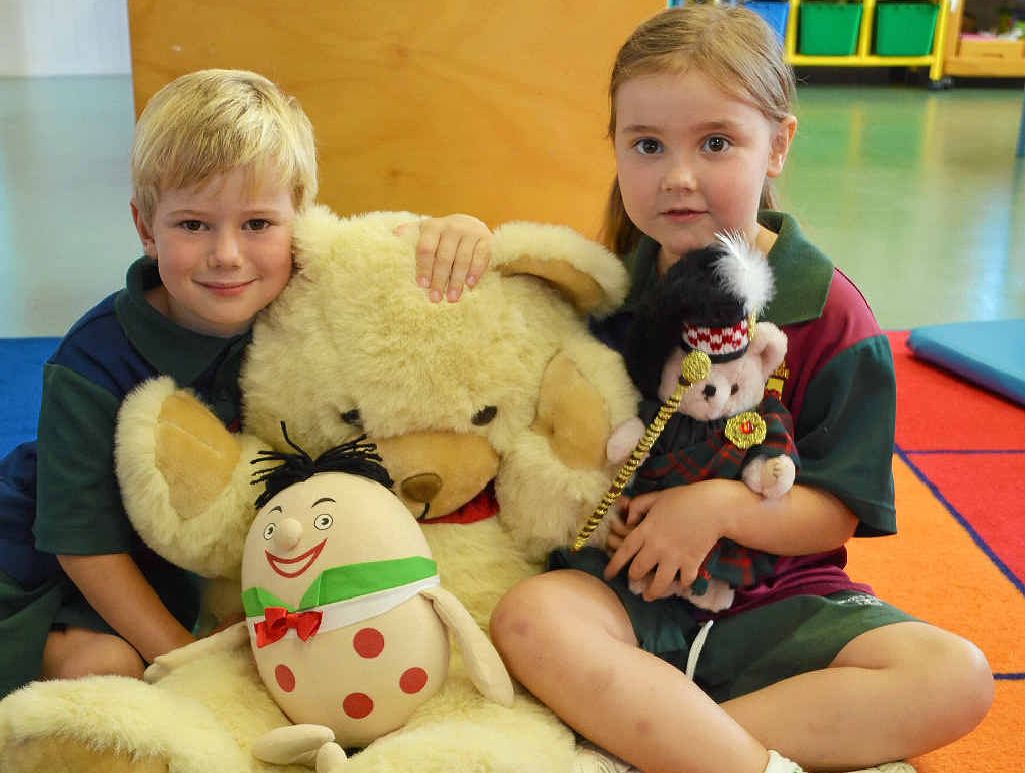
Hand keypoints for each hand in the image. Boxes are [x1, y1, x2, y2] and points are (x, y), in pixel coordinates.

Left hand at [396, 213, 491, 302]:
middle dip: (439, 279)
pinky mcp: (486, 239)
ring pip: (462, 259)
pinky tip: (470, 285)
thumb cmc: (442, 235)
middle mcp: (452, 227)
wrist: (470, 224)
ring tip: (452, 298)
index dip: (424, 267)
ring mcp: (470, 232)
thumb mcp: (426, 231)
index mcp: (433, 226)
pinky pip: (481, 257)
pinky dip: (476, 271)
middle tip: (435, 298)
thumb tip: (394, 235)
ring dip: (457, 280)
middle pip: (444, 257)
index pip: (426, 248)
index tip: (422, 285)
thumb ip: (411, 233)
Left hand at [603, 482, 730, 601]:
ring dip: (652, 592)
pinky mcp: (691, 563)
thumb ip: (638, 506)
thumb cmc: (684, 498)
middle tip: (633, 581)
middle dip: (633, 578)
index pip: (623, 552)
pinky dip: (681, 585)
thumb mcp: (656, 497)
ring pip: (658, 583)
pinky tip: (678, 586)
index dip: (613, 566)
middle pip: (638, 571)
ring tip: (648, 596)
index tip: (607, 575)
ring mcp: (674, 557)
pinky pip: (683, 581)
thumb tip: (627, 520)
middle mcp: (657, 547)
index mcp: (646, 531)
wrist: (714, 506)